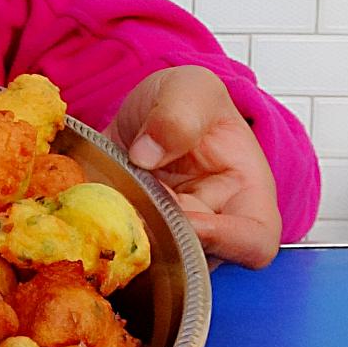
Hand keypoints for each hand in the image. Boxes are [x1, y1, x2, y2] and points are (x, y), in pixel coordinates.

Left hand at [104, 65, 280, 268]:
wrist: (146, 108)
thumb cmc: (187, 103)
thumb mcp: (190, 87)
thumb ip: (178, 113)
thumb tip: (146, 154)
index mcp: (245, 194)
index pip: (255, 242)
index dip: (225, 240)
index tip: (184, 217)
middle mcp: (213, 224)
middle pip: (198, 258)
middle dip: (163, 234)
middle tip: (133, 198)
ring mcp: (173, 235)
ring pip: (157, 259)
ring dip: (131, 233)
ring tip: (113, 192)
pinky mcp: (137, 235)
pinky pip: (122, 249)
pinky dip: (104, 230)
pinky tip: (92, 200)